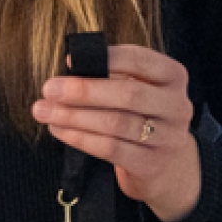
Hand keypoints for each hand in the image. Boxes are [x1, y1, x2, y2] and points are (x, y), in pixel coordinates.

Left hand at [33, 44, 202, 221]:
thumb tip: (70, 66)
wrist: (165, 163)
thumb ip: (111, 76)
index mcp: (172, 76)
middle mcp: (177, 105)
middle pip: (128, 94)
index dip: (104, 58)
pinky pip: (110, 149)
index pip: (139, 60)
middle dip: (83, 91)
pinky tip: (59, 130)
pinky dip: (79, 138)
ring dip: (74, 116)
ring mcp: (168, 137)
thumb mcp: (137, 89)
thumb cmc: (140, 115)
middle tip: (49, 89)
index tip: (68, 61)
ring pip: (116, 124)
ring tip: (44, 111)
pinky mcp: (151, 163)